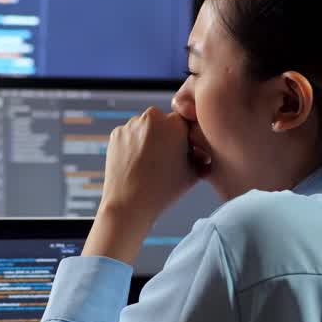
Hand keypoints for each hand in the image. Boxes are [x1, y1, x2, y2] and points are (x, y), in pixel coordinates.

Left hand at [82, 107, 203, 263]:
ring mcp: (131, 124)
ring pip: (144, 127)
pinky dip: (132, 145)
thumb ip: (202, 158)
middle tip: (164, 158)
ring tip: (148, 164)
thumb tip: (206, 154)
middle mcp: (152, 117)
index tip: (181, 153)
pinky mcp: (116, 133)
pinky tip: (134, 163)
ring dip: (148, 138)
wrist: (129, 203)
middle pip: (163, 121)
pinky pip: (129, 135)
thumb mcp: (193, 174)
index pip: (184, 122)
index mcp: (175, 123)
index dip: (185, 138)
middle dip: (165, 135)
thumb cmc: (164, 191)